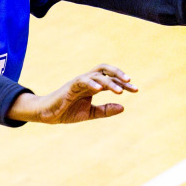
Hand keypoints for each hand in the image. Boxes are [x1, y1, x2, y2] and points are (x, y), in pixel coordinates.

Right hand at [6, 64, 137, 123]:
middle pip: (105, 70)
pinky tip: (100, 88)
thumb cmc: (67, 112)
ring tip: (120, 91)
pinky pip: (82, 81)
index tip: (136, 89)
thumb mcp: (90, 113)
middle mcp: (88, 81)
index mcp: (93, 86)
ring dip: (109, 82)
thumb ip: (105, 110)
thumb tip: (123, 107)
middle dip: (118, 73)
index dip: (124, 83)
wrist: (49, 115)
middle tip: (130, 82)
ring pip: (96, 75)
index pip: (111, 80)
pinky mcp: (70, 86)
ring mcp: (79, 82)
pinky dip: (91, 83)